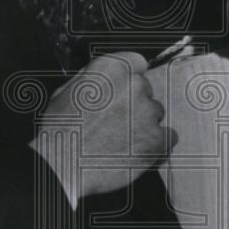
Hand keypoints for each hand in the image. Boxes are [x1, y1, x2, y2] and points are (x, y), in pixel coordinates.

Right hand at [35, 51, 175, 198]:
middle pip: (146, 91)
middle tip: (117, 124)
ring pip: (156, 114)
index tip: (125, 93)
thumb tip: (106, 80)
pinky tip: (135, 152)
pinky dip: (157, 145)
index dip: (130, 81)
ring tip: (121, 142)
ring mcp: (148, 111)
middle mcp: (134, 84)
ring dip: (144, 125)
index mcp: (112, 68)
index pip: (137, 64)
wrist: (63, 165)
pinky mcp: (158, 138)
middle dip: (135, 105)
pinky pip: (168, 137)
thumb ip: (94, 80)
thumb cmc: (60, 131)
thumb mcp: (67, 91)